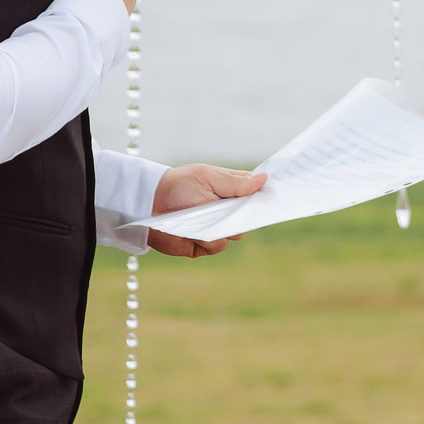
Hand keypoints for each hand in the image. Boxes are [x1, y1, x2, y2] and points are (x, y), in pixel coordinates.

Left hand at [146, 163, 266, 257]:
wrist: (147, 205)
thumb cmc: (177, 185)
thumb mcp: (207, 177)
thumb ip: (235, 182)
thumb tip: (264, 179)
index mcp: (229, 189)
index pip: (255, 193)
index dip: (265, 196)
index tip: (276, 197)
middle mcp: (226, 211)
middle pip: (249, 218)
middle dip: (247, 216)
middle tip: (237, 210)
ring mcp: (215, 228)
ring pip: (235, 235)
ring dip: (223, 227)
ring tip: (203, 217)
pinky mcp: (203, 244)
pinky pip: (217, 246)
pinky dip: (207, 239)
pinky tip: (193, 231)